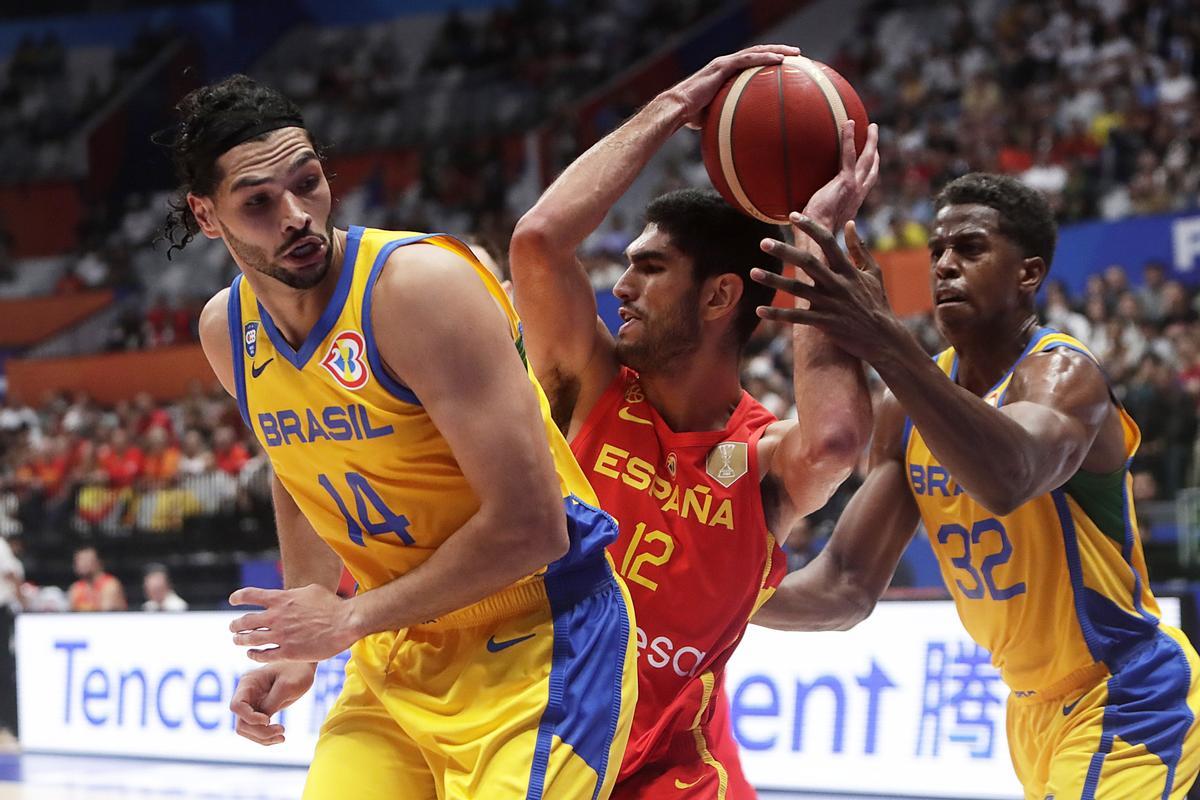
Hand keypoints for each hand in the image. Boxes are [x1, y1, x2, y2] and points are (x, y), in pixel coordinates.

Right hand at [229, 662, 315, 745]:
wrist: (306, 665)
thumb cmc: (298, 671)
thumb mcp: (287, 686)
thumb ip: (271, 703)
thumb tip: (261, 723)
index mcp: (249, 682)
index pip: (237, 706)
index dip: (250, 717)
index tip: (268, 720)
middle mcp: (246, 693)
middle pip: (241, 722)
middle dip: (259, 732)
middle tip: (282, 731)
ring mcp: (252, 703)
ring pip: (246, 729)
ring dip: (263, 737)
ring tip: (282, 736)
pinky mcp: (260, 711)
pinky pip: (256, 730)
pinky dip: (266, 737)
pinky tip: (281, 737)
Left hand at [230, 583, 359, 662]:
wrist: (346, 622)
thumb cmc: (332, 605)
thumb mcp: (311, 591)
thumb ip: (293, 594)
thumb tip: (287, 595)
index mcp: (281, 599)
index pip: (250, 596)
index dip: (238, 597)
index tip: (233, 600)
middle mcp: (277, 617)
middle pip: (246, 621)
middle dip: (236, 624)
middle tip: (233, 627)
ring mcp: (281, 635)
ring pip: (250, 639)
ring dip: (240, 640)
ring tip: (237, 641)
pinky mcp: (288, 652)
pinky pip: (263, 655)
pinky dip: (254, 655)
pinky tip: (252, 654)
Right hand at [667, 44, 800, 128]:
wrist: (677, 109)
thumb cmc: (691, 117)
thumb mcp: (715, 117)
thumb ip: (727, 119)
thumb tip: (739, 138)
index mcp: (725, 74)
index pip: (750, 63)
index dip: (767, 61)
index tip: (786, 65)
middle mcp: (725, 64)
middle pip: (757, 53)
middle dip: (778, 51)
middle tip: (797, 55)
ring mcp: (724, 64)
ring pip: (756, 51)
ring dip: (777, 50)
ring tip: (795, 53)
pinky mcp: (722, 66)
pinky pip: (748, 60)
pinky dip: (764, 58)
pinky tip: (780, 60)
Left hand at [752, 215, 895, 362]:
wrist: (883, 338)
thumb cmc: (877, 303)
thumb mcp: (873, 273)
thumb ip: (860, 248)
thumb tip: (849, 223)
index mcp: (848, 270)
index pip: (827, 242)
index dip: (810, 227)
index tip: (792, 216)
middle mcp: (837, 284)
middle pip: (807, 263)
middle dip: (785, 251)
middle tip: (763, 241)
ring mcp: (830, 304)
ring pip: (797, 289)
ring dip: (774, 280)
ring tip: (752, 272)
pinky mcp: (825, 323)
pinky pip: (796, 318)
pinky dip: (777, 314)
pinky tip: (759, 310)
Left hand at [802, 120, 879, 230]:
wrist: (815, 239)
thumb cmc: (812, 235)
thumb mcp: (817, 221)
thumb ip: (813, 214)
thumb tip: (794, 213)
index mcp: (852, 205)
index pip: (865, 185)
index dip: (870, 172)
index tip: (872, 162)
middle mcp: (857, 196)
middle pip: (871, 170)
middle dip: (875, 153)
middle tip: (875, 137)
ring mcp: (854, 188)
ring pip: (867, 159)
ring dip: (870, 141)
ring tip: (871, 125)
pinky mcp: (845, 182)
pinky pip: (849, 155)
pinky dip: (849, 138)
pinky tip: (848, 123)